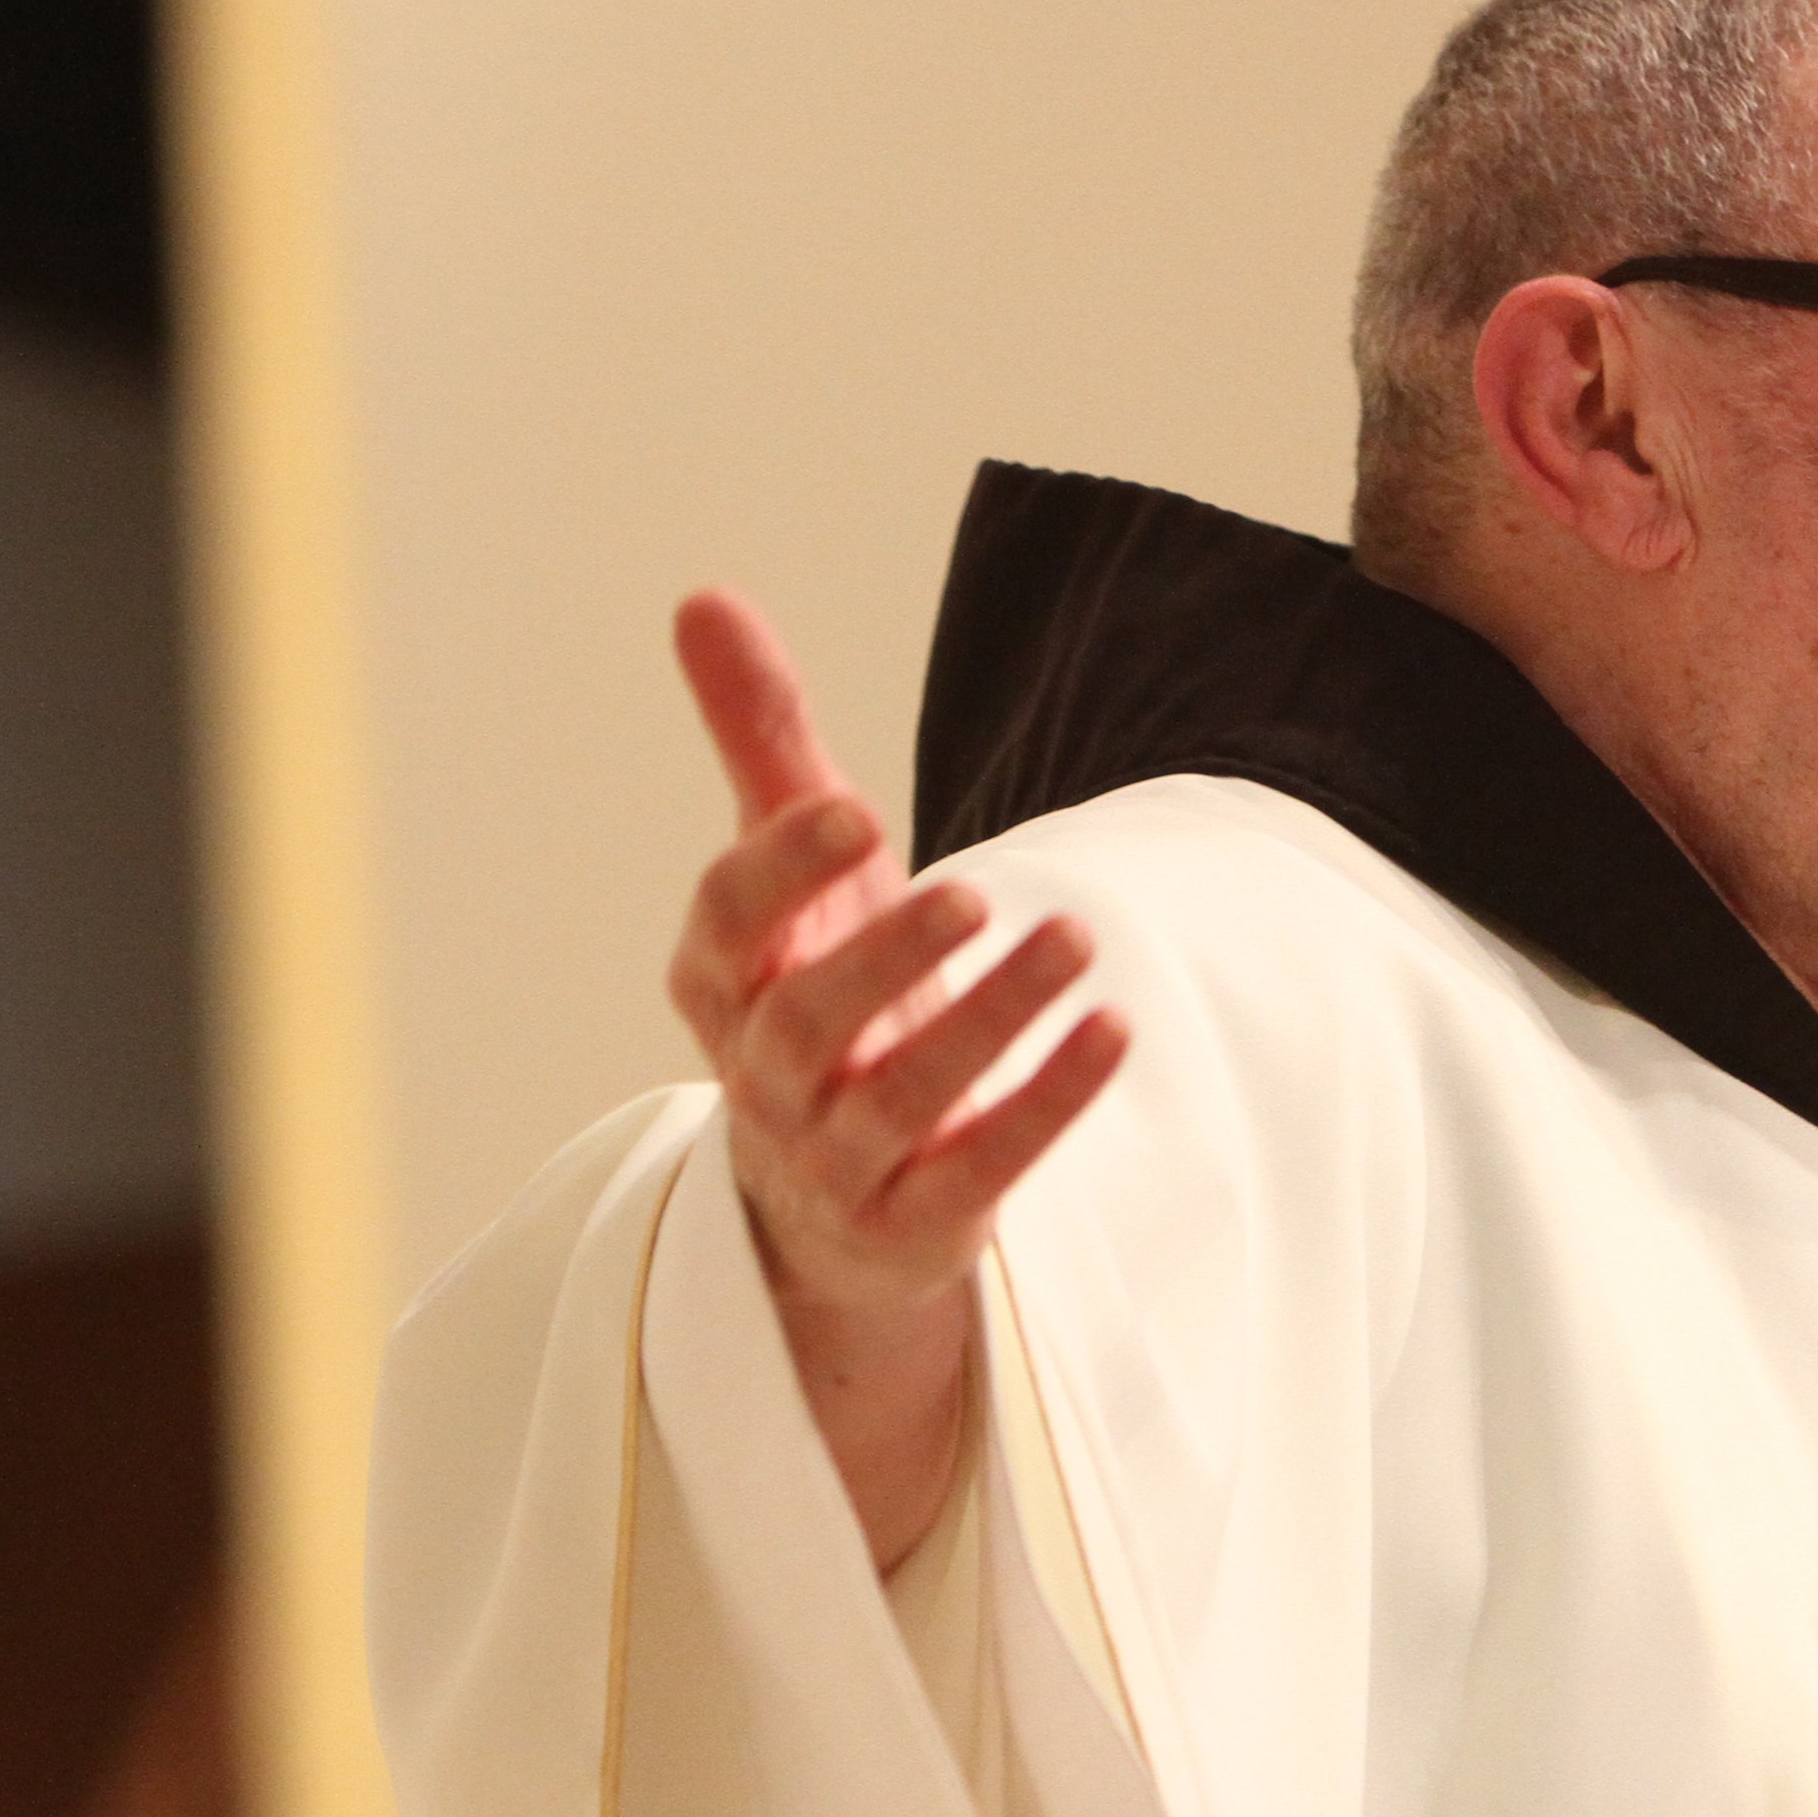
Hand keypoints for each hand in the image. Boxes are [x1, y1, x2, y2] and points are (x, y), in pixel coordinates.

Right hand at [660, 589, 1127, 1564]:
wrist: (828, 1198)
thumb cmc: (817, 998)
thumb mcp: (795, 877)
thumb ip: (761, 745)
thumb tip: (705, 597)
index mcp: (724, 982)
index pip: (727, 924)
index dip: (781, 873)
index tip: (856, 811)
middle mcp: (765, 1074)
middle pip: (807, 1020)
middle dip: (888, 955)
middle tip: (974, 891)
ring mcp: (836, 1158)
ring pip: (899, 1100)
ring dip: (989, 1023)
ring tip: (1072, 943)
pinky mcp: (916, 1219)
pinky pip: (977, 1169)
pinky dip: (1044, 1104)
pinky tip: (1112, 1032)